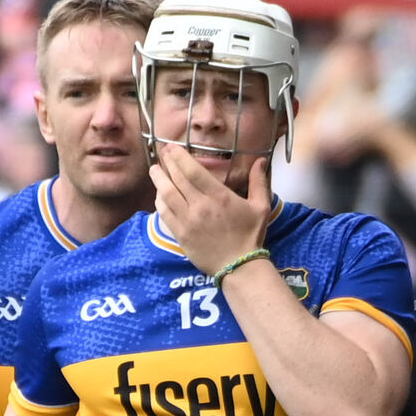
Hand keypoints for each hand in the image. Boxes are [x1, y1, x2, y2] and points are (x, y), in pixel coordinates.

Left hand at [149, 146, 268, 275]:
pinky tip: (159, 194)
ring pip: (166, 194)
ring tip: (155, 170)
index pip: (192, 170)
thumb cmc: (251, 236)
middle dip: (167, 163)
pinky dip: (159, 201)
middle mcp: (201, 206)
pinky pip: (164, 213)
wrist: (239, 267)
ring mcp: (188, 221)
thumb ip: (259, 182)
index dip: (179, 156)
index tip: (173, 148)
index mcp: (219, 196)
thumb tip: (260, 160)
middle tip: (162, 153)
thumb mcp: (261, 207)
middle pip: (177, 178)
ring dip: (158, 179)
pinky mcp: (181, 235)